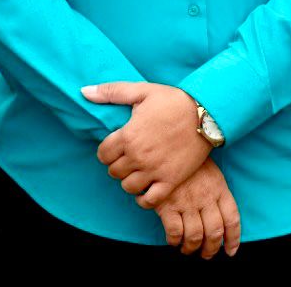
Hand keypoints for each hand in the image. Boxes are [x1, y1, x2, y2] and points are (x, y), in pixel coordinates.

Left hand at [83, 81, 210, 207]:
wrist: (206, 113)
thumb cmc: (173, 100)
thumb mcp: (141, 91)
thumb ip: (110, 92)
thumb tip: (84, 91)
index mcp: (128, 135)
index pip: (103, 154)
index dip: (106, 151)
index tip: (114, 147)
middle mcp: (138, 156)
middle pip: (114, 172)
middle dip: (117, 165)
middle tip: (126, 158)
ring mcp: (154, 170)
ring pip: (128, 187)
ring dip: (129, 180)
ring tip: (136, 171)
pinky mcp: (170, 181)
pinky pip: (149, 200)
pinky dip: (143, 199)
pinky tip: (145, 190)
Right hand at [155, 159, 240, 258]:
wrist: (166, 143)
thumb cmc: (189, 159)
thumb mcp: (210, 171)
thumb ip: (217, 191)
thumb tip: (220, 214)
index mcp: (219, 189)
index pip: (232, 220)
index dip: (233, 239)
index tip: (230, 250)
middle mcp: (206, 198)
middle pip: (214, 233)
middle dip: (211, 249)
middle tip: (206, 254)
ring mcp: (187, 202)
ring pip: (195, 236)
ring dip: (191, 248)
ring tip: (188, 249)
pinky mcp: (167, 204)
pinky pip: (174, 232)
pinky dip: (174, 240)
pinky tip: (173, 239)